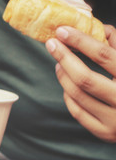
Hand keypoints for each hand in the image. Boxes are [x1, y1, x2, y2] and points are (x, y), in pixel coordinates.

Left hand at [45, 25, 115, 142]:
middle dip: (64, 58)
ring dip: (63, 76)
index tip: (62, 30)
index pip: (103, 56)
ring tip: (59, 63)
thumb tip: (96, 27)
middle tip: (51, 44)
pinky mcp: (104, 132)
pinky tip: (67, 84)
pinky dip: (68, 95)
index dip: (80, 41)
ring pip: (77, 95)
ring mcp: (115, 120)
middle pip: (85, 78)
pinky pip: (77, 112)